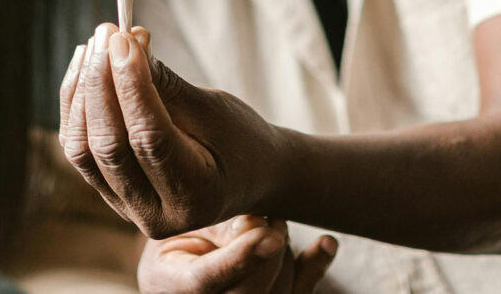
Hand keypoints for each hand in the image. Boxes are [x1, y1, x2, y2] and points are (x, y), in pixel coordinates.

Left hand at [59, 23, 287, 237]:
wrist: (249, 177)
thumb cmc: (240, 139)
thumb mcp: (213, 110)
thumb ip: (166, 83)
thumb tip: (125, 43)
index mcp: (193, 195)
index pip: (149, 137)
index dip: (131, 84)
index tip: (123, 39)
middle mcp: (155, 214)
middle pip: (108, 146)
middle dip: (100, 82)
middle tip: (107, 34)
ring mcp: (127, 209)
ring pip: (83, 150)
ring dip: (82, 91)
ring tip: (94, 45)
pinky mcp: (109, 194)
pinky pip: (79, 150)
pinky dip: (76, 106)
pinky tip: (85, 68)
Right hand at [138, 215, 337, 293]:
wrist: (177, 267)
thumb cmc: (174, 241)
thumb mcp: (180, 226)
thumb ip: (215, 227)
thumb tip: (258, 223)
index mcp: (176, 286)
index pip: (208, 280)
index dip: (240, 259)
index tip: (267, 236)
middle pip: (251, 290)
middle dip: (269, 247)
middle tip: (268, 215)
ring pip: (279, 292)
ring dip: (285, 251)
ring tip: (272, 221)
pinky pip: (299, 293)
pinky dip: (315, 267)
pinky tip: (326, 244)